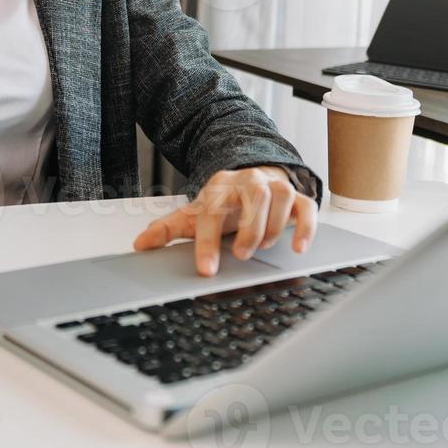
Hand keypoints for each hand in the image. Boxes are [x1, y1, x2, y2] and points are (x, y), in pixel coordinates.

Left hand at [132, 166, 317, 276]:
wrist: (253, 177)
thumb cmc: (224, 203)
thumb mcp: (194, 214)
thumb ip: (167, 230)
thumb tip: (140, 244)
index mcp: (219, 187)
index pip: (211, 212)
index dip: (207, 242)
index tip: (206, 269)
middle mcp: (248, 181)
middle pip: (254, 196)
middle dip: (249, 228)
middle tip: (242, 254)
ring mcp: (274, 187)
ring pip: (281, 196)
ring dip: (274, 226)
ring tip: (265, 246)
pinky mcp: (297, 197)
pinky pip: (307, 206)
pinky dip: (306, 227)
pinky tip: (298, 247)